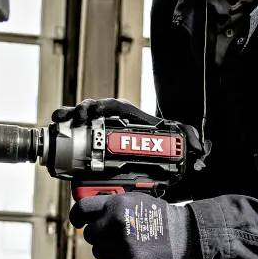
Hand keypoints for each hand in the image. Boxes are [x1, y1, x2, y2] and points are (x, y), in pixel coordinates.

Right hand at [50, 99, 208, 170]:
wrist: (156, 151)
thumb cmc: (163, 140)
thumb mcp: (178, 139)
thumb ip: (191, 141)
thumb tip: (200, 149)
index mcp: (130, 115)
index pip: (114, 107)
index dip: (102, 108)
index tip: (92, 114)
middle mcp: (113, 119)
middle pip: (93, 109)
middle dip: (80, 112)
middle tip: (73, 120)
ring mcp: (102, 129)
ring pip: (82, 118)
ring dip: (69, 117)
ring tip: (58, 121)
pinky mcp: (95, 140)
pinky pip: (78, 132)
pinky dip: (67, 131)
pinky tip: (56, 131)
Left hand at [70, 193, 194, 258]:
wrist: (183, 234)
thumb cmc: (162, 217)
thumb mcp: (135, 200)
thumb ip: (112, 203)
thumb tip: (92, 211)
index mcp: (116, 204)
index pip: (82, 209)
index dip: (77, 216)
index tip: (78, 221)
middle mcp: (115, 223)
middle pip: (89, 234)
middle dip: (98, 235)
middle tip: (112, 234)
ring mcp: (121, 244)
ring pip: (98, 252)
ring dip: (107, 251)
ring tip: (124, 245)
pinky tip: (126, 257)